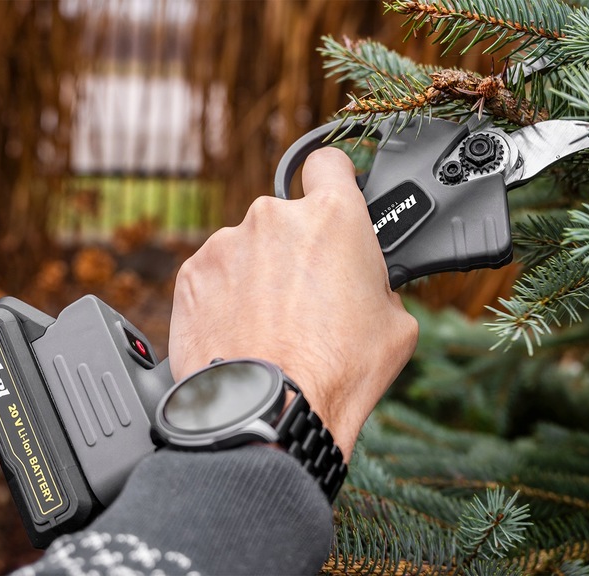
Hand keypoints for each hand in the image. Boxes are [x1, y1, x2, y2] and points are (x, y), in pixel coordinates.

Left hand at [168, 147, 418, 459]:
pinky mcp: (192, 275)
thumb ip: (378, 281)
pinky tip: (243, 333)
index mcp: (333, 218)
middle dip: (298, 249)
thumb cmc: (337, 372)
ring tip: (272, 326)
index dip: (334, 180)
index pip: (330, 163)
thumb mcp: (396, 324)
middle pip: (288, 219)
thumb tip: (367, 282)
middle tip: (310, 297)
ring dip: (259, 275)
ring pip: (249, 249)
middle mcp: (274, 219)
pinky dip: (226, 297)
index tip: (333, 195)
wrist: (269, 412)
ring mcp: (227, 244)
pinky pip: (216, 276)